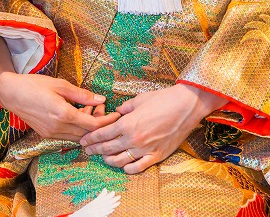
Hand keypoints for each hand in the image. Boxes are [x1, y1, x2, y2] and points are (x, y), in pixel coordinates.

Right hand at [0, 72, 118, 141]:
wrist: (12, 93)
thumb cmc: (35, 85)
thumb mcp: (60, 85)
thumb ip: (82, 94)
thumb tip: (101, 99)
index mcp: (63, 114)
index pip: (93, 125)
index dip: (107, 121)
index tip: (116, 115)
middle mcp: (58, 127)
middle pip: (87, 134)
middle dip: (99, 125)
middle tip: (105, 112)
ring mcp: (51, 133)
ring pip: (78, 138)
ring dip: (88, 129)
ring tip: (91, 112)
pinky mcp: (47, 134)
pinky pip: (68, 136)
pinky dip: (77, 130)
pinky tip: (78, 116)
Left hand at [79, 83, 226, 173]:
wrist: (186, 107)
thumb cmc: (162, 100)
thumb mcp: (139, 100)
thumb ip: (125, 108)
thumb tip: (117, 112)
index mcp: (127, 124)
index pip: (102, 134)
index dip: (91, 138)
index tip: (83, 140)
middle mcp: (133, 139)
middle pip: (108, 149)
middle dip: (95, 149)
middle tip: (87, 150)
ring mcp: (145, 149)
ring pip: (120, 161)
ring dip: (109, 160)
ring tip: (103, 158)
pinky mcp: (157, 156)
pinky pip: (138, 167)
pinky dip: (128, 168)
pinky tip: (124, 165)